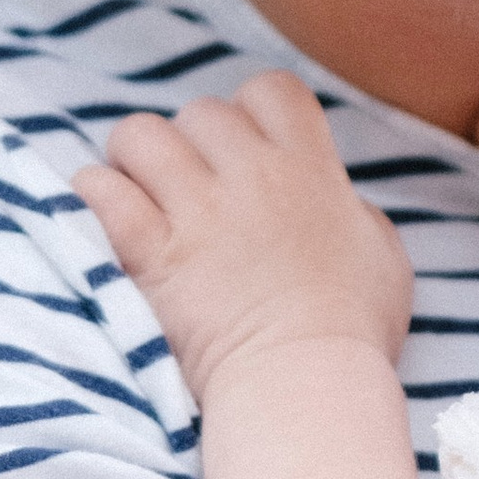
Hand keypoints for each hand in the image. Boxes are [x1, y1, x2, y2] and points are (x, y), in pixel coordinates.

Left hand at [75, 71, 413, 397]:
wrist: (305, 388)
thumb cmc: (352, 332)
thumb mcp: (383, 255)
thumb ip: (352, 210)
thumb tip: (334, 199)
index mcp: (310, 168)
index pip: (270, 91)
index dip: (251, 112)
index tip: (247, 152)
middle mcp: (252, 176)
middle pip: (200, 112)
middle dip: (191, 144)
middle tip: (190, 189)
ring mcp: (198, 212)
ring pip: (140, 136)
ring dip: (135, 162)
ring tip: (142, 197)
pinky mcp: (151, 253)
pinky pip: (100, 191)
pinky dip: (96, 198)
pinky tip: (109, 223)